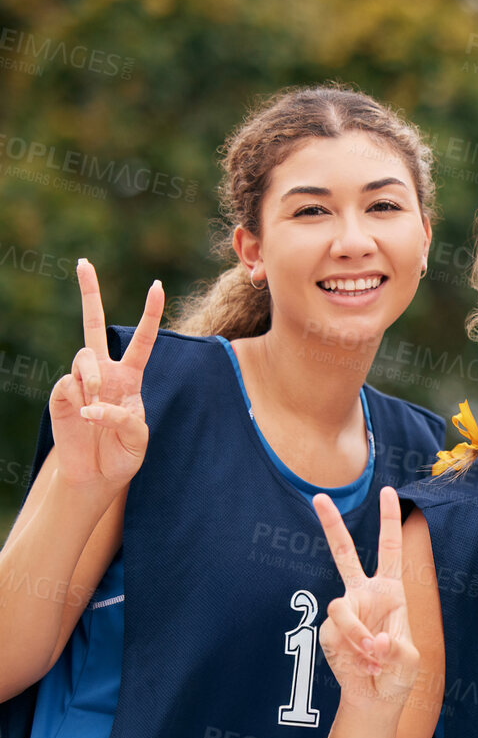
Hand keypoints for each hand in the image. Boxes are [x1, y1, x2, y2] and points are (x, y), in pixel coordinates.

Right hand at [46, 259, 163, 493]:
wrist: (95, 475)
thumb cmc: (122, 455)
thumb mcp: (138, 439)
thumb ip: (125, 419)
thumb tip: (94, 404)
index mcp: (130, 377)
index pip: (142, 340)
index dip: (149, 313)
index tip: (157, 285)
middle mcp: (104, 372)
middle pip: (94, 325)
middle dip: (89, 293)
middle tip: (83, 262)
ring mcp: (80, 380)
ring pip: (84, 356)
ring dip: (93, 380)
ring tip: (95, 409)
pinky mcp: (61, 393)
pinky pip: (70, 384)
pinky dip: (82, 401)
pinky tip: (84, 417)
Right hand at [314, 487, 418, 709]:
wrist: (374, 697)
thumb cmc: (397, 674)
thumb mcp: (407, 659)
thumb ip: (393, 647)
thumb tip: (373, 639)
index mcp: (390, 591)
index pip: (390, 549)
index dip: (389, 521)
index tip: (389, 491)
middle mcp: (364, 594)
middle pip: (343, 553)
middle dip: (331, 525)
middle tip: (318, 495)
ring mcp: (344, 611)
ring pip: (341, 607)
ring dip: (359, 634)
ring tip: (374, 655)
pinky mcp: (328, 630)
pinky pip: (338, 631)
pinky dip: (354, 648)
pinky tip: (363, 664)